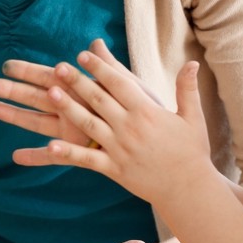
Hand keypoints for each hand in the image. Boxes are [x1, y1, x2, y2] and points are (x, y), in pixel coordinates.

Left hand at [3, 39, 212, 205]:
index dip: (100, 68)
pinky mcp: (113, 169)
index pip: (119, 84)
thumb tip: (193, 62)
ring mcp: (119, 149)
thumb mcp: (193, 118)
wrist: (188, 189)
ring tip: (50, 92)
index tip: (83, 53)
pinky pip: (86, 159)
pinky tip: (49, 146)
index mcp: (147, 112)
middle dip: (78, 81)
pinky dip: (68, 153)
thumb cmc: (192, 151)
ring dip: (68, 108)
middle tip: (58, 66)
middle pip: (99, 100)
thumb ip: (187, 89)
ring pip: (88, 124)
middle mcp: (130, 128)